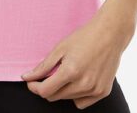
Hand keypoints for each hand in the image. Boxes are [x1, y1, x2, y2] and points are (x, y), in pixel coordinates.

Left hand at [20, 3, 134, 108]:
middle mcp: (83, 84)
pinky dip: (77, 95)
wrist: (110, 34)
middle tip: (49, 74)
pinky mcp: (103, 92)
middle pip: (55, 97)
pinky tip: (79, 80)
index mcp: (71, 71)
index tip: (32, 82)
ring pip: (68, 99)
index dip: (35, 87)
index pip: (45, 91)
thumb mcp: (60, 48)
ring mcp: (94, 90)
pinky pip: (82, 102)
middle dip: (47, 87)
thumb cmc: (84, 37)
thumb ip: (43, 66)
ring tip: (69, 71)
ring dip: (62, 90)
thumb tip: (26, 77)